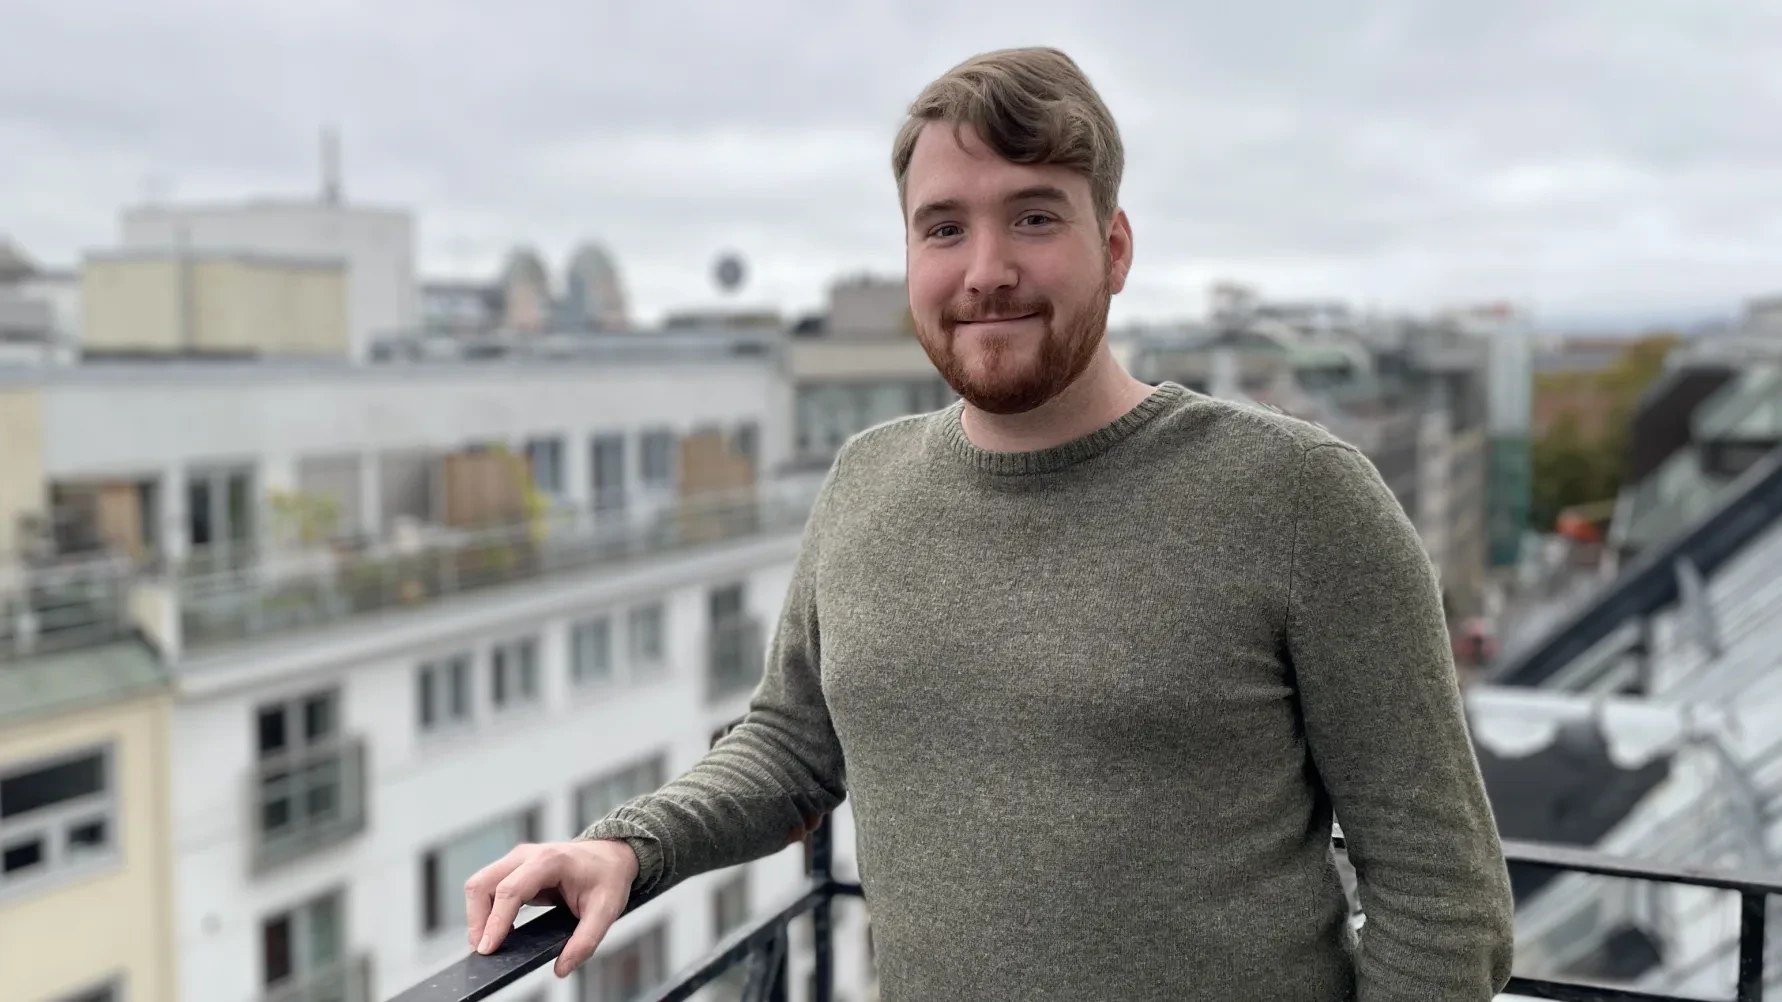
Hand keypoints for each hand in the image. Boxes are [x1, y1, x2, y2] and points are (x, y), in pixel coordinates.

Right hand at [465, 839, 639, 977]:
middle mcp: (528, 856)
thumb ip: (585, 941)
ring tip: (491, 943)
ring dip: (478, 915)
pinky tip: (499, 931)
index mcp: (550, 861)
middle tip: (485, 951)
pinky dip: (486, 910)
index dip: (495, 921)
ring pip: (480, 884)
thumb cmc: (608, 877)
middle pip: (483, 884)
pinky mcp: (515, 868)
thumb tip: (561, 968)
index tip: (487, 948)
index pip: (510, 890)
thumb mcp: (606, 911)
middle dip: (477, 920)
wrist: (612, 855)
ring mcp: (518, 860)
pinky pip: (489, 887)